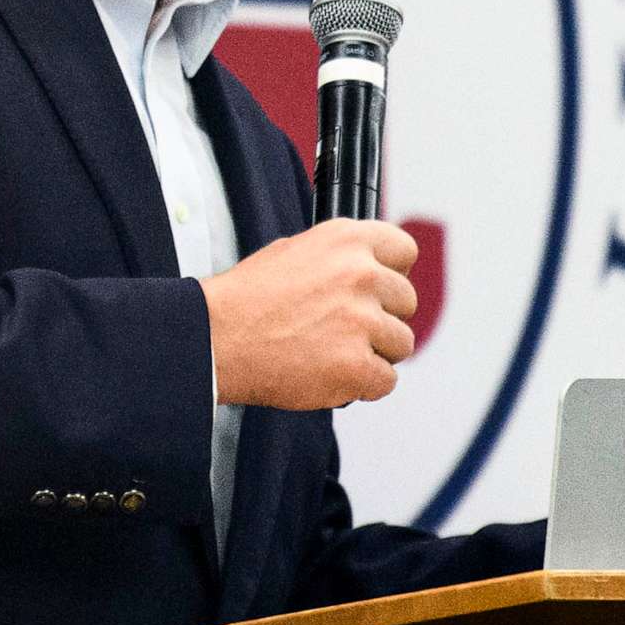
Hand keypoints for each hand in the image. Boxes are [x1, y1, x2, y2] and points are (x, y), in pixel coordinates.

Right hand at [199, 219, 418, 409]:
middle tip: (344, 328)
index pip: (404, 252)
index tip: (380, 290)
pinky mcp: (357, 365)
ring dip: (373, 352)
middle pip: (406, 302)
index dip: (392, 274)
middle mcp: (361, 274)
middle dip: (381, 318)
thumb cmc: (248, 299)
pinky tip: (331, 374)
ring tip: (332, 351)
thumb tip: (371, 271)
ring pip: (401, 343)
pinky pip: (386, 380)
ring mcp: (361, 321)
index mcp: (347, 239)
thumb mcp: (295, 251)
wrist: (218, 338)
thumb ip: (340, 258)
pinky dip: (362, 384)